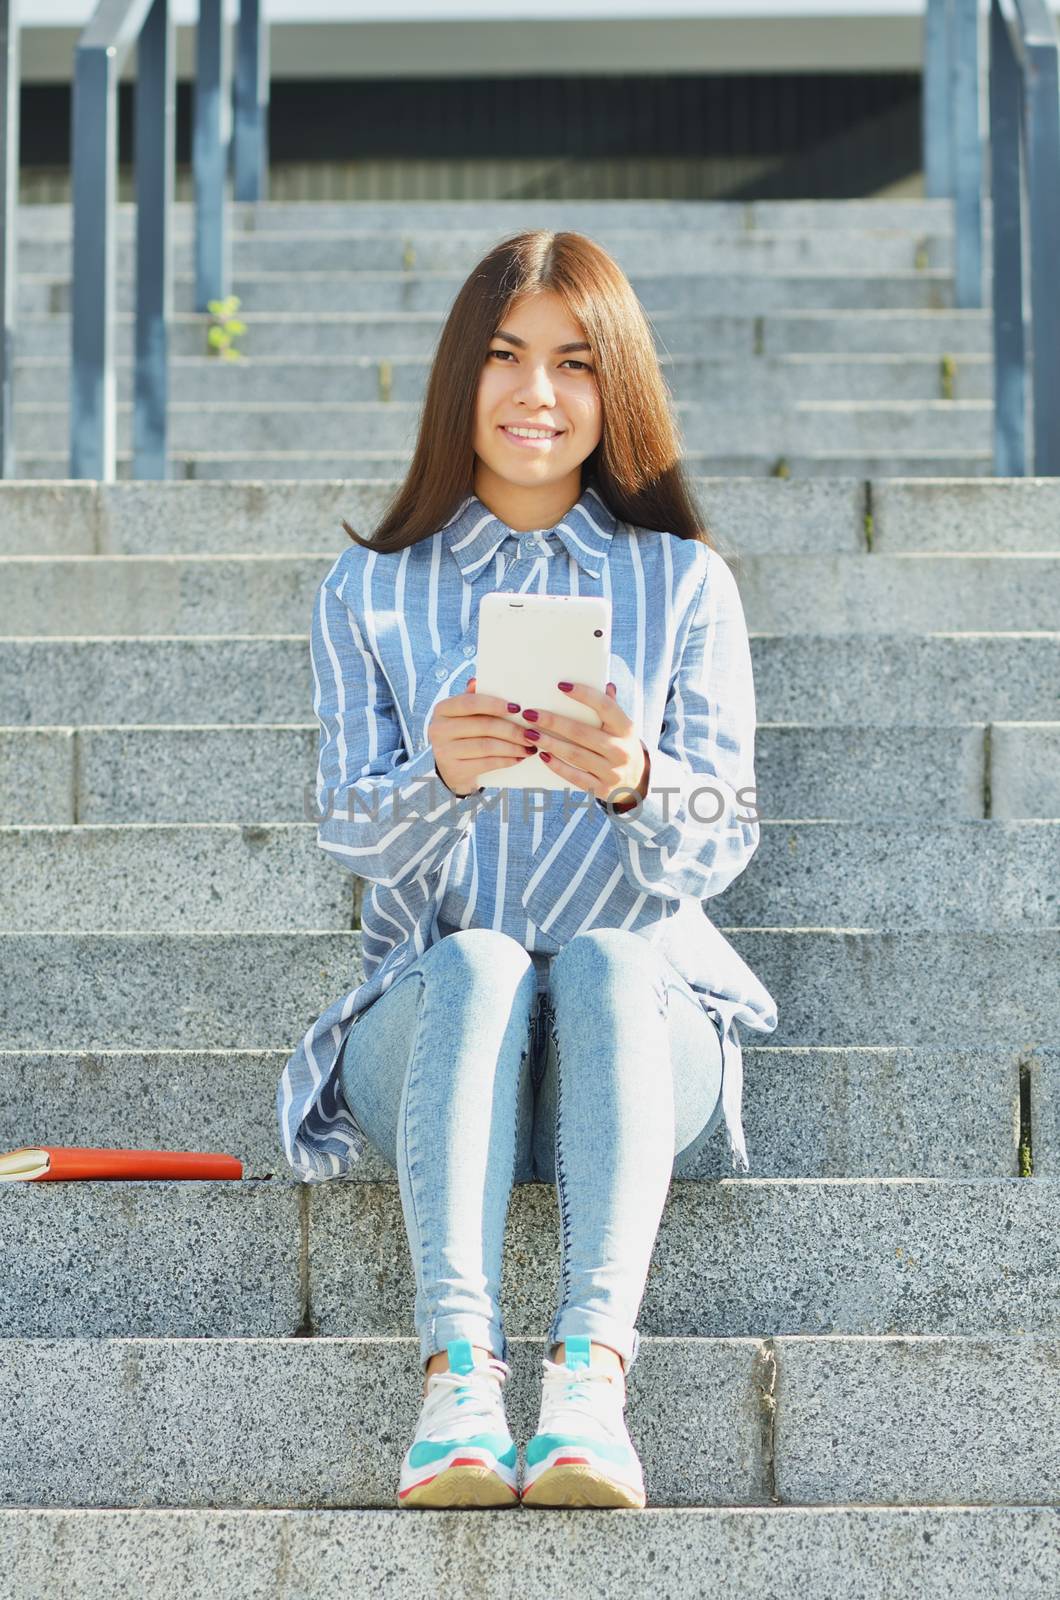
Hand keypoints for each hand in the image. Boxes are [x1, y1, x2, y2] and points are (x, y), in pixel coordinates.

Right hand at [427, 677, 538, 796]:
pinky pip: (487, 763)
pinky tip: (518, 758)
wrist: (450, 770)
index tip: (518, 708)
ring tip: (529, 747)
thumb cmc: (462, 736)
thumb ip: (472, 699)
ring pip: (487, 746)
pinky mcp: (455, 771)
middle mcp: (439, 729)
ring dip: (513, 746)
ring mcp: (444, 752)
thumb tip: (477, 681)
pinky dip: (506, 760)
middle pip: (483, 725)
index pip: (470, 703)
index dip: (495, 705)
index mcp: (442, 710)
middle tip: (531, 733)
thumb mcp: (463, 717)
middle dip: (512, 729)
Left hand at [510, 679, 649, 809]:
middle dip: (553, 722)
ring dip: (550, 743)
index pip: (605, 706)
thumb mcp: (623, 727)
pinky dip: (557, 766)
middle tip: (530, 714)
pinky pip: (575, 776)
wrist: (636, 781)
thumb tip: (606, 684)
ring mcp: (611, 771)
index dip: (584, 695)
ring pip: (575, 754)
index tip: (561, 686)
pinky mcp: (601, 789)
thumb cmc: (622, 745)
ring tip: (530, 733)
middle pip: (581, 732)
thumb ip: (612, 707)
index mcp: (626, 729)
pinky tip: (542, 755)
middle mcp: (620, 750)